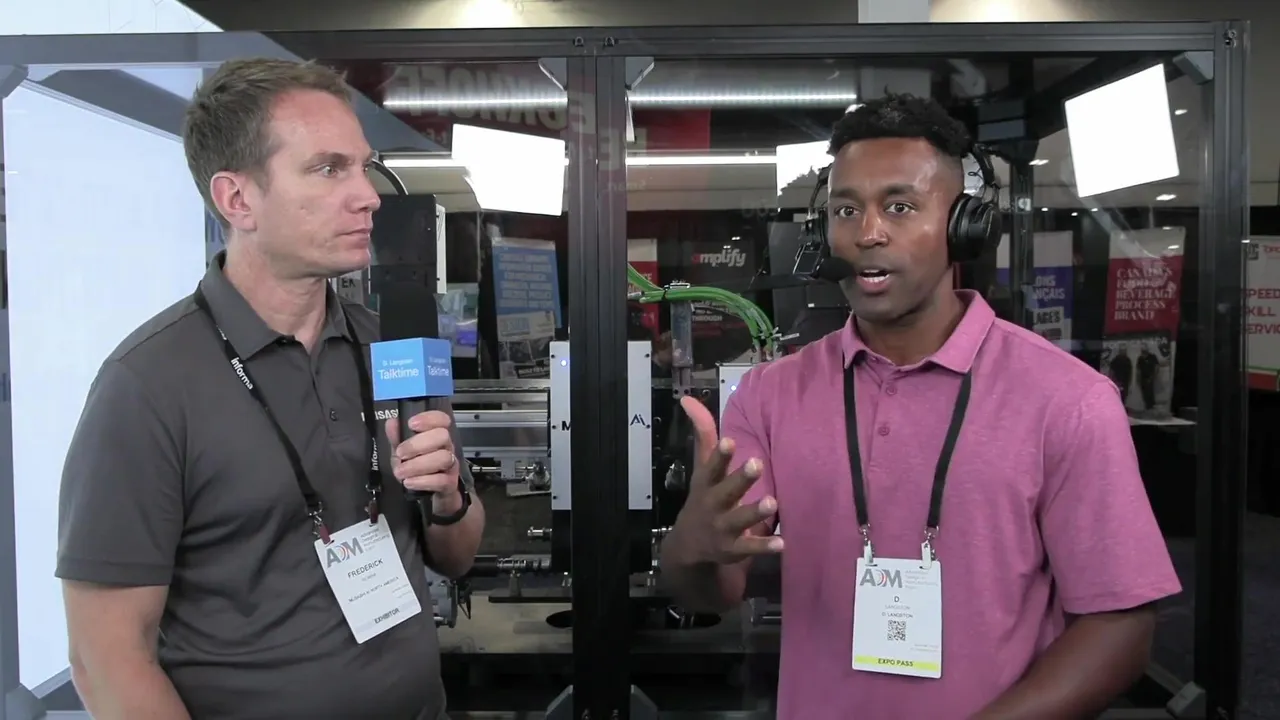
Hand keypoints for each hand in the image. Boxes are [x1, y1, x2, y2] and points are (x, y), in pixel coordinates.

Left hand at [386, 410, 458, 496]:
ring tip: (401, 472)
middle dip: (418, 444)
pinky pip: (442, 480)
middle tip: (400, 454)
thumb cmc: (417, 469)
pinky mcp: (450, 484)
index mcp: (437, 436)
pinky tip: (409, 482)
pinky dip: (423, 481)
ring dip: (418, 465)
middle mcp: (447, 447)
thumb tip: (392, 422)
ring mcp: (451, 466)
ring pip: (443, 458)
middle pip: (442, 436)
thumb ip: (397, 438)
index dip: (428, 418)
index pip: (442, 419)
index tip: (411, 424)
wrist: (429, 497)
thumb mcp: (403, 453)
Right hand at [676, 395, 782, 564]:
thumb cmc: (704, 497)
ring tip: (772, 502)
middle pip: (726, 491)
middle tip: (757, 463)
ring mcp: (722, 528)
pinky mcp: (733, 549)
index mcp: (706, 484)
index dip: (720, 455)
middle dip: (740, 478)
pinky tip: (782, 542)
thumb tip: (688, 398)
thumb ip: (703, 434)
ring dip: (754, 512)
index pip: (712, 467)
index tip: (730, 440)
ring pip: (739, 519)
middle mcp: (713, 505)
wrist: (689, 545)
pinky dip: (764, 546)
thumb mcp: (701, 468)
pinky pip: (749, 548)